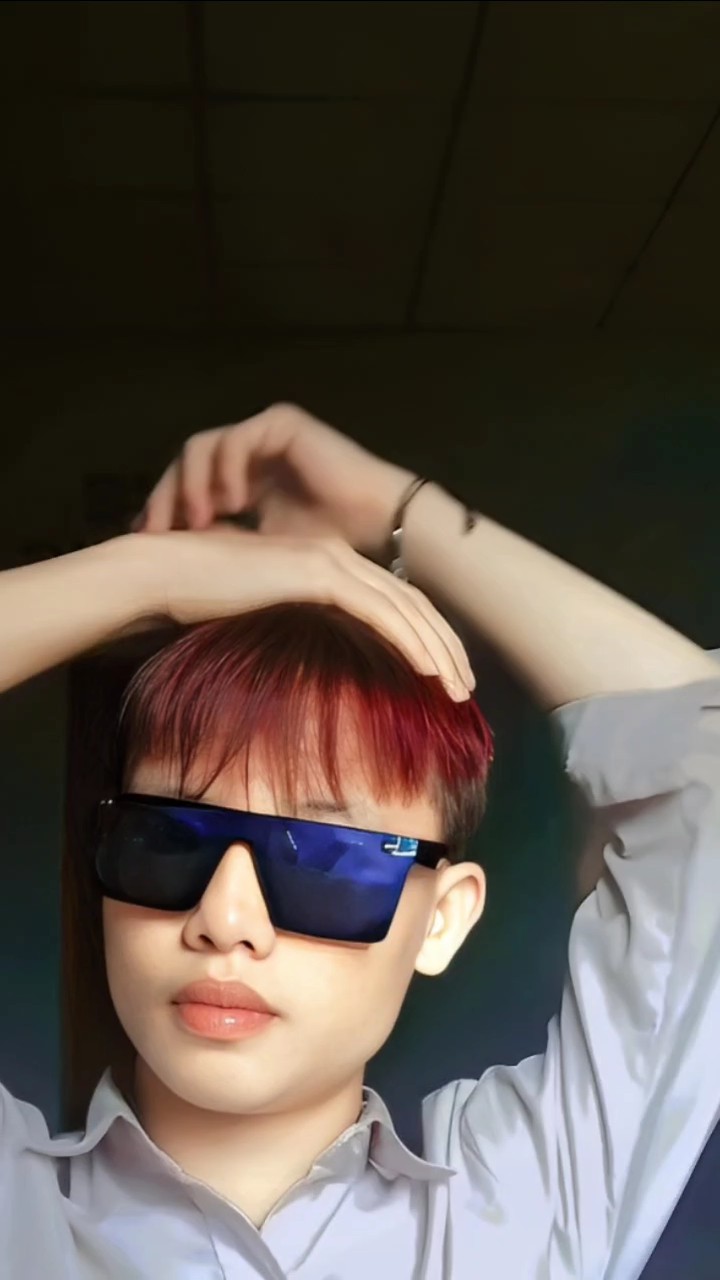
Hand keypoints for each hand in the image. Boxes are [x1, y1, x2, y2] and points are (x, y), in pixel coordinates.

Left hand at [137, 404, 414, 560]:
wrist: (380, 524)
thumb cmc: (332, 543)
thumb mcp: (261, 550)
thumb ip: (221, 544)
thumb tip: (174, 562)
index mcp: (240, 477)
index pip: (185, 485)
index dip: (162, 510)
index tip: (146, 543)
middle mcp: (246, 451)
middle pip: (184, 463)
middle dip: (165, 497)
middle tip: (154, 531)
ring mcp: (262, 434)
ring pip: (200, 448)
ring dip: (191, 485)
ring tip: (195, 521)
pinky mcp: (280, 423)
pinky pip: (234, 441)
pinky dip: (225, 472)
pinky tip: (231, 504)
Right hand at [143, 526, 474, 700]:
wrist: (167, 573)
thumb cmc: (200, 598)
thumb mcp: (260, 614)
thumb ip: (292, 625)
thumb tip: (306, 659)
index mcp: (326, 564)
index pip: (390, 603)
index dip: (422, 638)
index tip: (442, 675)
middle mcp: (337, 557)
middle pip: (410, 604)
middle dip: (445, 647)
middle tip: (468, 688)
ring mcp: (331, 560)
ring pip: (404, 610)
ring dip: (438, 652)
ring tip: (459, 690)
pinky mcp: (320, 574)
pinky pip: (380, 613)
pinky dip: (410, 642)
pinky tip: (430, 671)